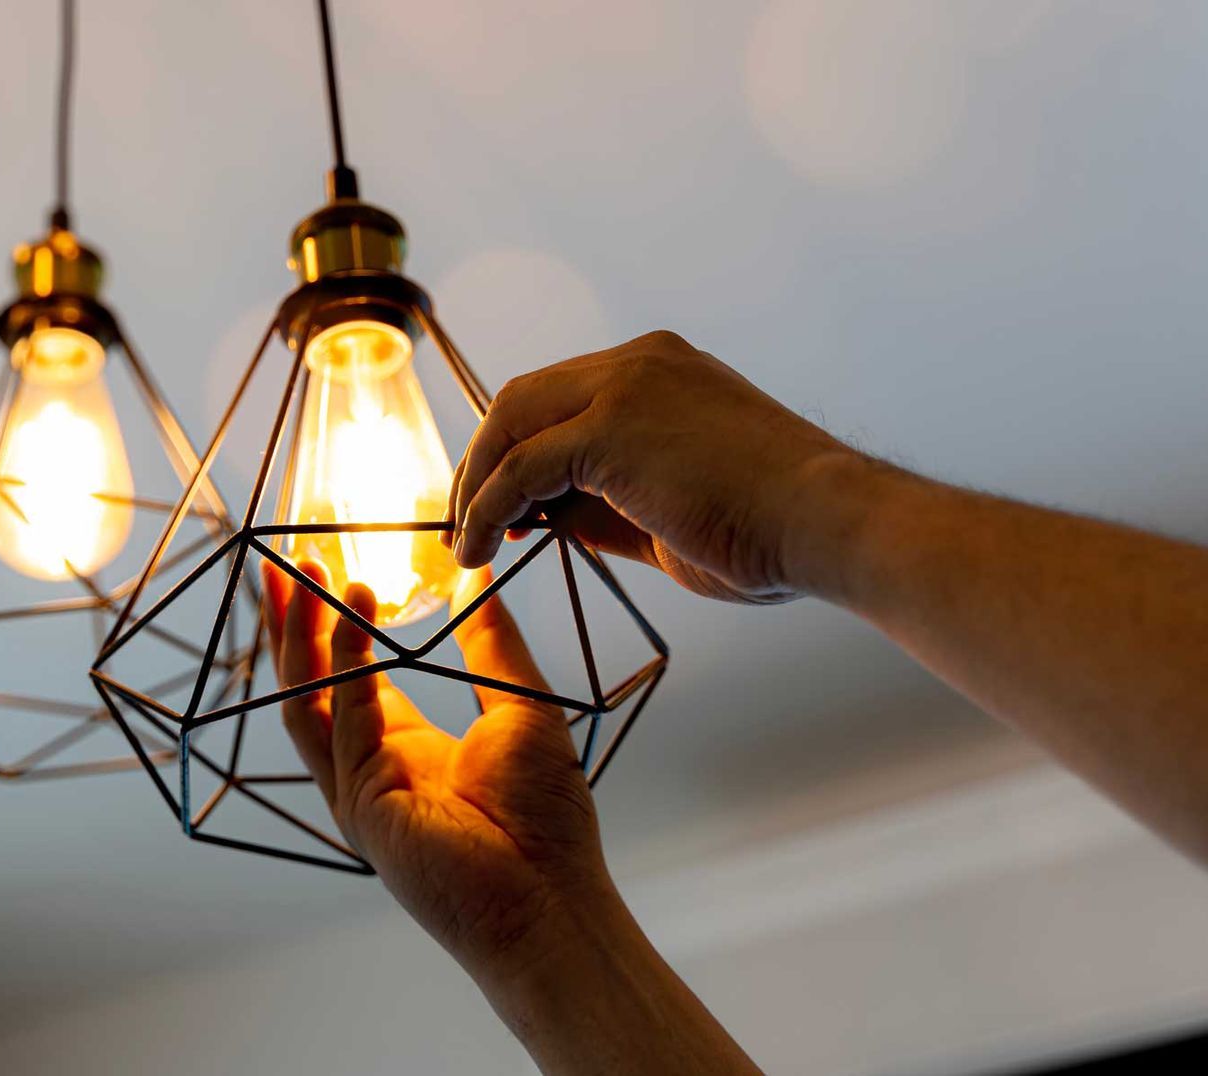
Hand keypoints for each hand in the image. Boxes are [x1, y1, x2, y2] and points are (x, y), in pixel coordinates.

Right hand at [261, 560, 617, 981]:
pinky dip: (346, 665)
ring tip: (302, 575)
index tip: (327, 571)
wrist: (551, 897)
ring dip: (300, 636)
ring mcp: (358, 790)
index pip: (350, 676)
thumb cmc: (546, 820)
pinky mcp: (362, 805)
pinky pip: (343, 722)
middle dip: (295, 623)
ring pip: (308, 700)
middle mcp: (370, 767)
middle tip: (287, 562)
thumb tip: (479, 578)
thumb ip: (491, 643)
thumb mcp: (521, 706)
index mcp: (405, 748)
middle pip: (312, 684)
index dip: (334, 624)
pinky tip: (356, 615)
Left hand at [448, 330, 872, 603]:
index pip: (561, 396)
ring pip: (511, 424)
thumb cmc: (771, 531)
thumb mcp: (668, 509)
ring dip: (476, 485)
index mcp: (660, 371)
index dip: (518, 449)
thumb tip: (540, 517)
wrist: (830, 524)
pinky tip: (479, 549)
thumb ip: (603, 503)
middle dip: (483, 460)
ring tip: (464, 542)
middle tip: (464, 521)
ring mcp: (625, 387)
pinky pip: (521, 469)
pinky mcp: (611, 428)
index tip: (500, 505)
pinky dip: (487, 508)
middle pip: (523, 399)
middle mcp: (639, 363)